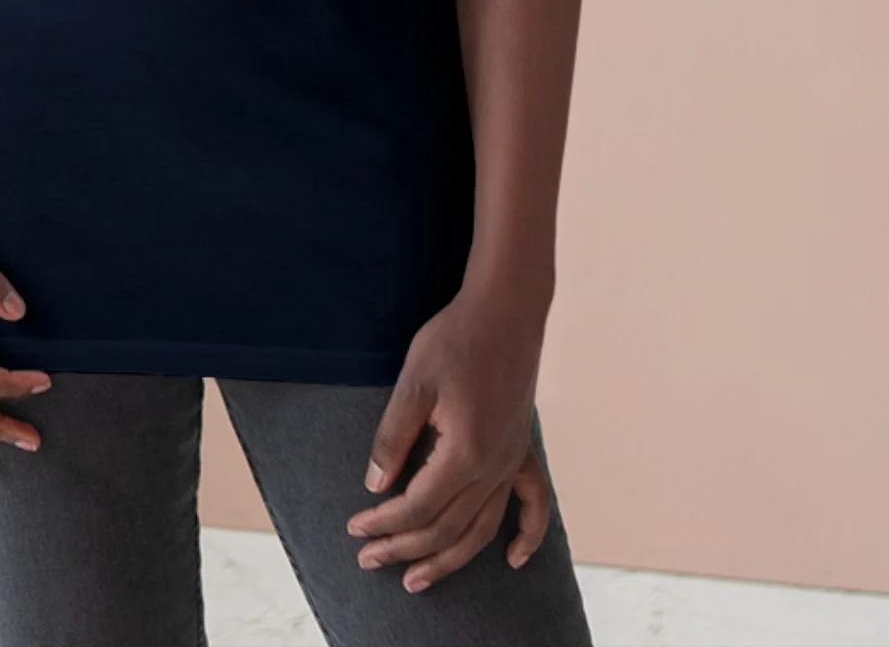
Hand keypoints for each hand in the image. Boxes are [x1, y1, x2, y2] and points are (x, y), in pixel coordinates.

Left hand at [343, 286, 553, 592]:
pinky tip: (513, 559)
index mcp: (465, 452)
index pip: (418, 508)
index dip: (384, 523)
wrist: (506, 309)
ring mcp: (513, 461)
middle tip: (368, 559)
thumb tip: (374, 486)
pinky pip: (533, 505)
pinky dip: (527, 537)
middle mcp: (495, 467)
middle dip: (404, 549)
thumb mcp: (414, 381)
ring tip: (418, 579)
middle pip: (447, 528)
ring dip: (449, 559)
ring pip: (482, 530)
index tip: (354, 528)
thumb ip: (394, 437)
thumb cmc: (455, 338)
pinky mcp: (523, 449)